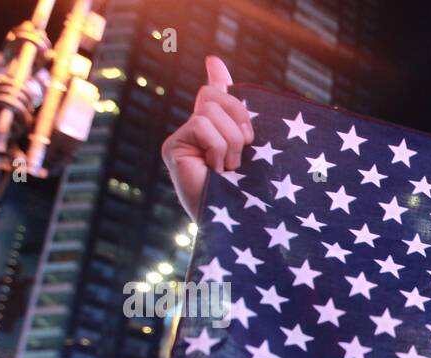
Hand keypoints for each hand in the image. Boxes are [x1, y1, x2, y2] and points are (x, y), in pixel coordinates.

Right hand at [161, 56, 253, 220]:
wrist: (243, 222)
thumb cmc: (254, 193)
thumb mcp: (258, 152)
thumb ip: (248, 124)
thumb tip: (240, 94)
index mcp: (221, 132)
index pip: (215, 96)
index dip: (217, 78)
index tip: (214, 61)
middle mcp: (198, 132)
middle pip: (214, 94)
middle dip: (238, 118)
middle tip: (244, 151)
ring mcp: (182, 139)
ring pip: (209, 110)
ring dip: (230, 140)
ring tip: (230, 169)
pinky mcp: (172, 147)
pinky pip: (201, 125)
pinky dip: (217, 147)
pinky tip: (215, 171)